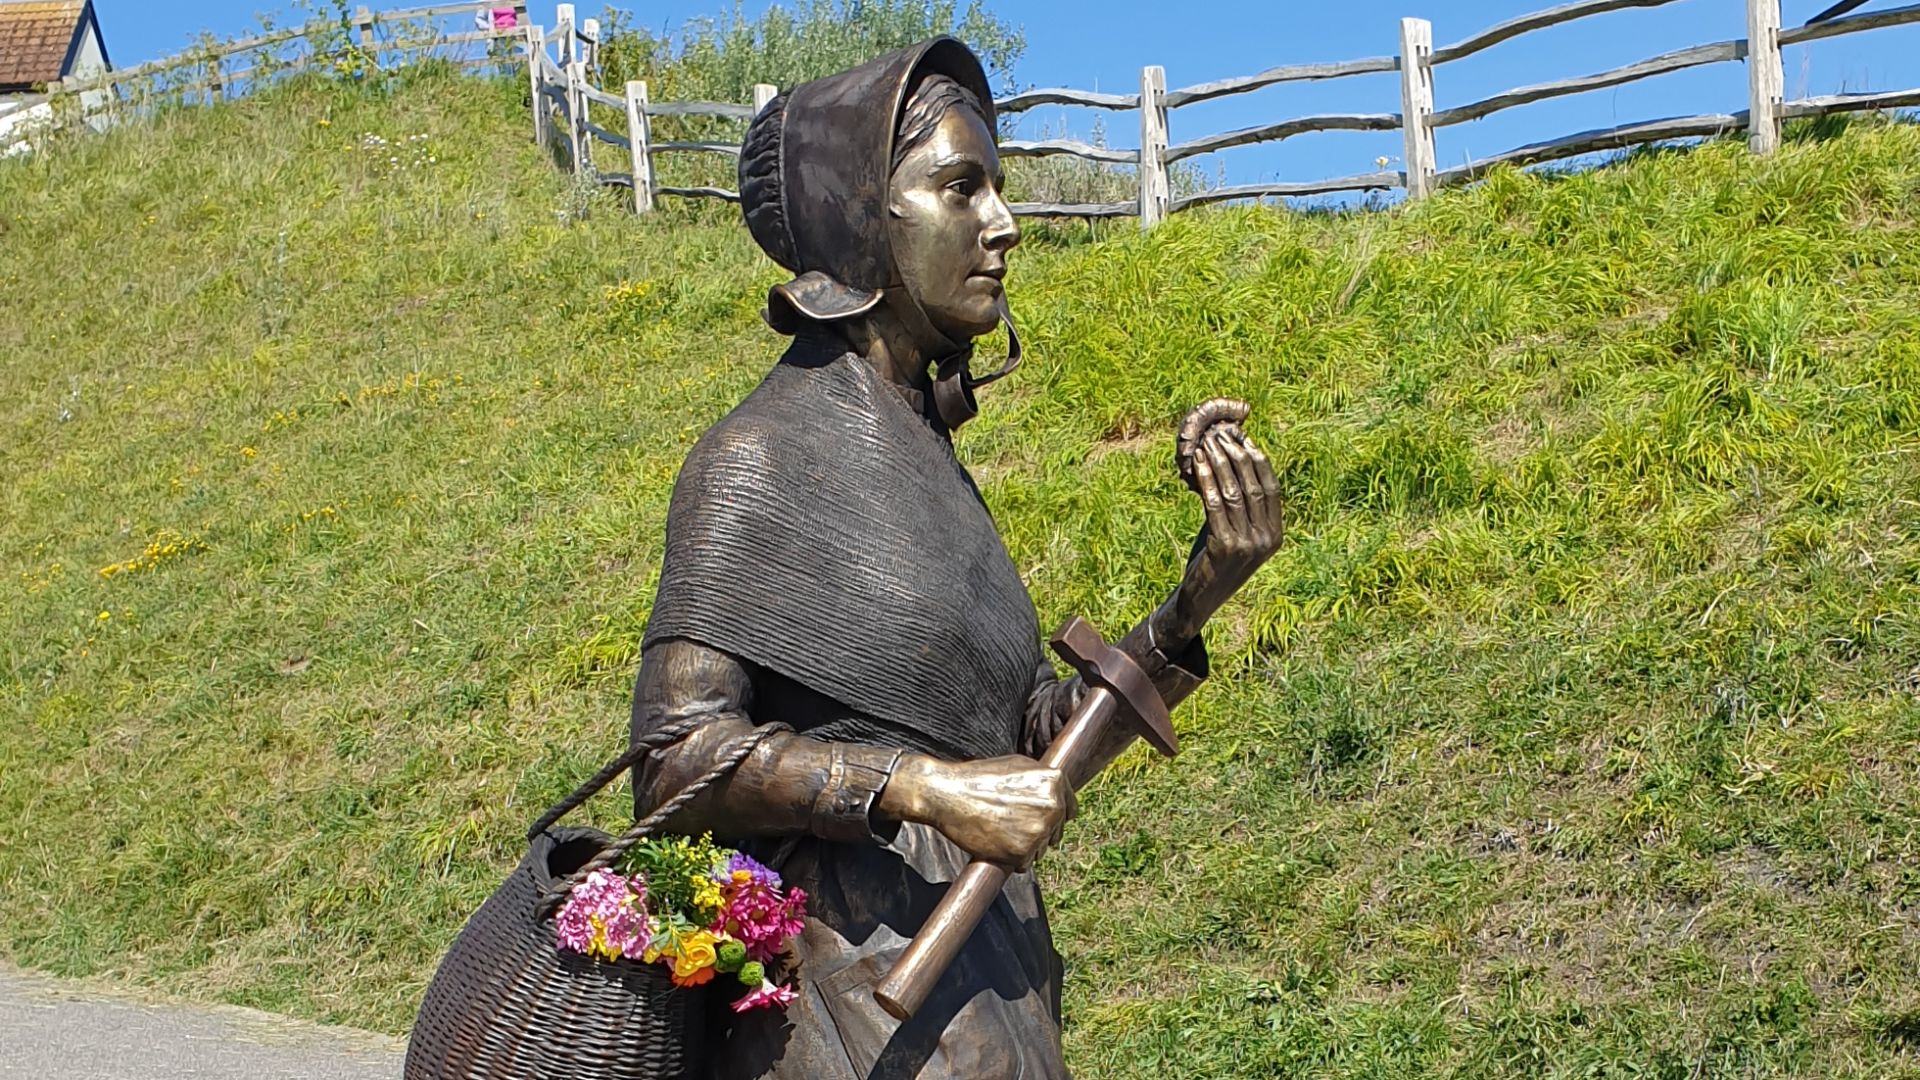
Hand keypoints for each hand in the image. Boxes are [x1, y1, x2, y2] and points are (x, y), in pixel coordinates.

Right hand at [877, 754, 1074, 868]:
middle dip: (1038, 833)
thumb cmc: (979, 777)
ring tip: (1000, 831)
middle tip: (1010, 825)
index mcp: (1055, 781)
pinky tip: (995, 843)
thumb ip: (1043, 779)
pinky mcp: (1023, 852)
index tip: (1040, 820)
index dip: (1055, 817)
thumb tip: (1059, 793)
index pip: (1070, 810)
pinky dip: (1012, 860)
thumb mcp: (1019, 764)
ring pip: (1042, 850)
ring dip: (1025, 848)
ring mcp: (1039, 830)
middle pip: (1056, 833)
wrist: (948, 794)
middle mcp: (1053, 805)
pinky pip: (1025, 865)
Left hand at [1166, 401, 1283, 640]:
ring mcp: (1248, 544)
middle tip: (1222, 436)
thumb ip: (1240, 507)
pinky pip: (1215, 506)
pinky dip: (1207, 481)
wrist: (1200, 599)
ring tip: (1207, 445)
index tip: (1245, 440)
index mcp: (1276, 535)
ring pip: (1234, 493)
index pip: (1273, 489)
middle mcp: (1267, 539)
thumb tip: (1234, 464)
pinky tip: (1198, 466)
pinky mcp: (1225, 547)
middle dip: (1237, 457)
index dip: (1259, 461)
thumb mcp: (1236, 533)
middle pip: (1254, 487)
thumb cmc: (1215, 562)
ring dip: (1220, 464)